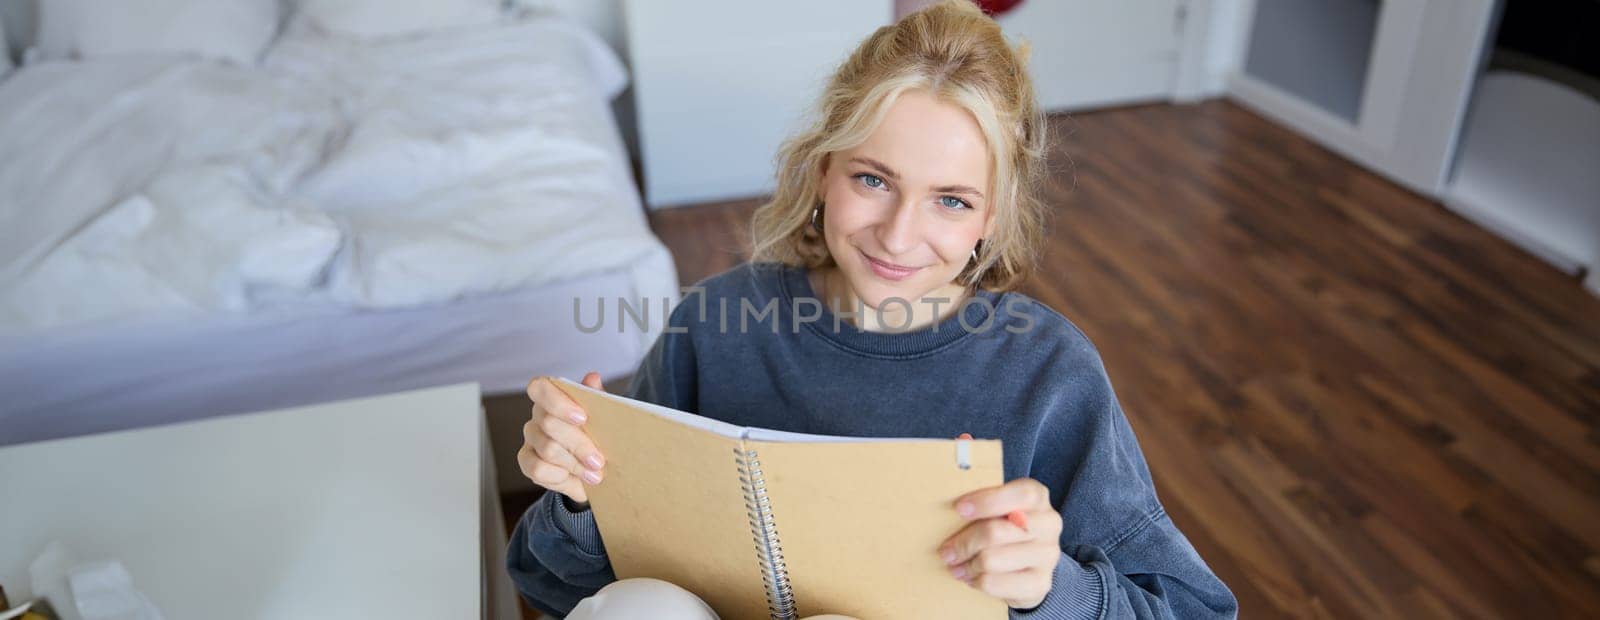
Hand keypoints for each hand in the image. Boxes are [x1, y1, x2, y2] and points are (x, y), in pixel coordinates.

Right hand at [519, 372, 607, 506]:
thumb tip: (592, 377)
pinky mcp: (526, 462)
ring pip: (547, 448)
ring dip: (575, 464)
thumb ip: (597, 399)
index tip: (582, 418)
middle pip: (549, 423)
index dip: (558, 402)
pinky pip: (537, 469)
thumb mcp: (604, 418)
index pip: (540, 388)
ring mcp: (530, 439)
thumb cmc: (598, 437)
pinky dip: (559, 476)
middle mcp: (538, 416)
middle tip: (599, 460)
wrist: (596, 470)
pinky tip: (573, 478)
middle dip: (578, 444)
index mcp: (554, 397)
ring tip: (595, 474)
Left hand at [938, 478, 1062, 609]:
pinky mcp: (1041, 583)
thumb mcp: (999, 509)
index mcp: (1038, 497)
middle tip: (946, 551)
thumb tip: (949, 511)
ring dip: (967, 564)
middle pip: (995, 531)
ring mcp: (1048, 555)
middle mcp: (1049, 524)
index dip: (987, 501)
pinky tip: (972, 577)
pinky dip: (977, 581)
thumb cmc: (1006, 528)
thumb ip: (983, 505)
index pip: (1019, 495)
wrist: (1030, 565)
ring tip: (957, 566)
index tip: (959, 509)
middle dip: (964, 543)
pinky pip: (994, 583)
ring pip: (991, 560)